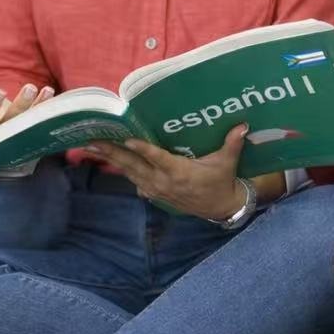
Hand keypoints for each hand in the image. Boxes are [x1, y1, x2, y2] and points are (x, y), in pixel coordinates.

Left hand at [84, 124, 248, 221]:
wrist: (220, 208)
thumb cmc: (222, 181)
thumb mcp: (226, 162)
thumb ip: (232, 143)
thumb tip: (242, 125)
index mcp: (179, 172)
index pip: (157, 157)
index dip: (142, 148)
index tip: (126, 139)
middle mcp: (164, 181)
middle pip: (133, 165)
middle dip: (112, 153)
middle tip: (91, 141)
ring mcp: (158, 190)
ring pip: (130, 173)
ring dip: (111, 160)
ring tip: (92, 147)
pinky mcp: (156, 194)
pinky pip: (135, 181)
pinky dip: (123, 171)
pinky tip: (108, 161)